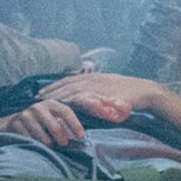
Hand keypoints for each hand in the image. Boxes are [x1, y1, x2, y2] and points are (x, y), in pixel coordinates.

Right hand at [2, 98, 92, 145]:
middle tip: (65, 144)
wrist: (15, 124)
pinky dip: (35, 145)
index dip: (75, 124)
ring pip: (42, 135)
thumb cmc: (43, 123)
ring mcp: (26, 114)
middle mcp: (39, 107)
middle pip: (54, 125)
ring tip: (51, 146)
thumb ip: (71, 121)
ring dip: (48, 144)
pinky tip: (37, 146)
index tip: (82, 137)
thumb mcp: (56, 117)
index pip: (66, 111)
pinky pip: (29, 139)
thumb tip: (91, 127)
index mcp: (52, 103)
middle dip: (62, 137)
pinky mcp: (15, 123)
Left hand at [32, 71, 146, 121]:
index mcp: (93, 77)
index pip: (69, 79)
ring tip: (42, 100)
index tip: (43, 91)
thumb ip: (98, 92)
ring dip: (55, 94)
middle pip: (66, 83)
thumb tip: (90, 99)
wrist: (145, 92)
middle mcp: (92, 78)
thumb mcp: (111, 89)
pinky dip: (68, 99)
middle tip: (35, 97)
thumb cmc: (130, 93)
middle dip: (50, 90)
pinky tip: (59, 103)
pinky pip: (81, 96)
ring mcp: (96, 84)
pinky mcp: (100, 92)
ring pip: (70, 88)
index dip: (55, 85)